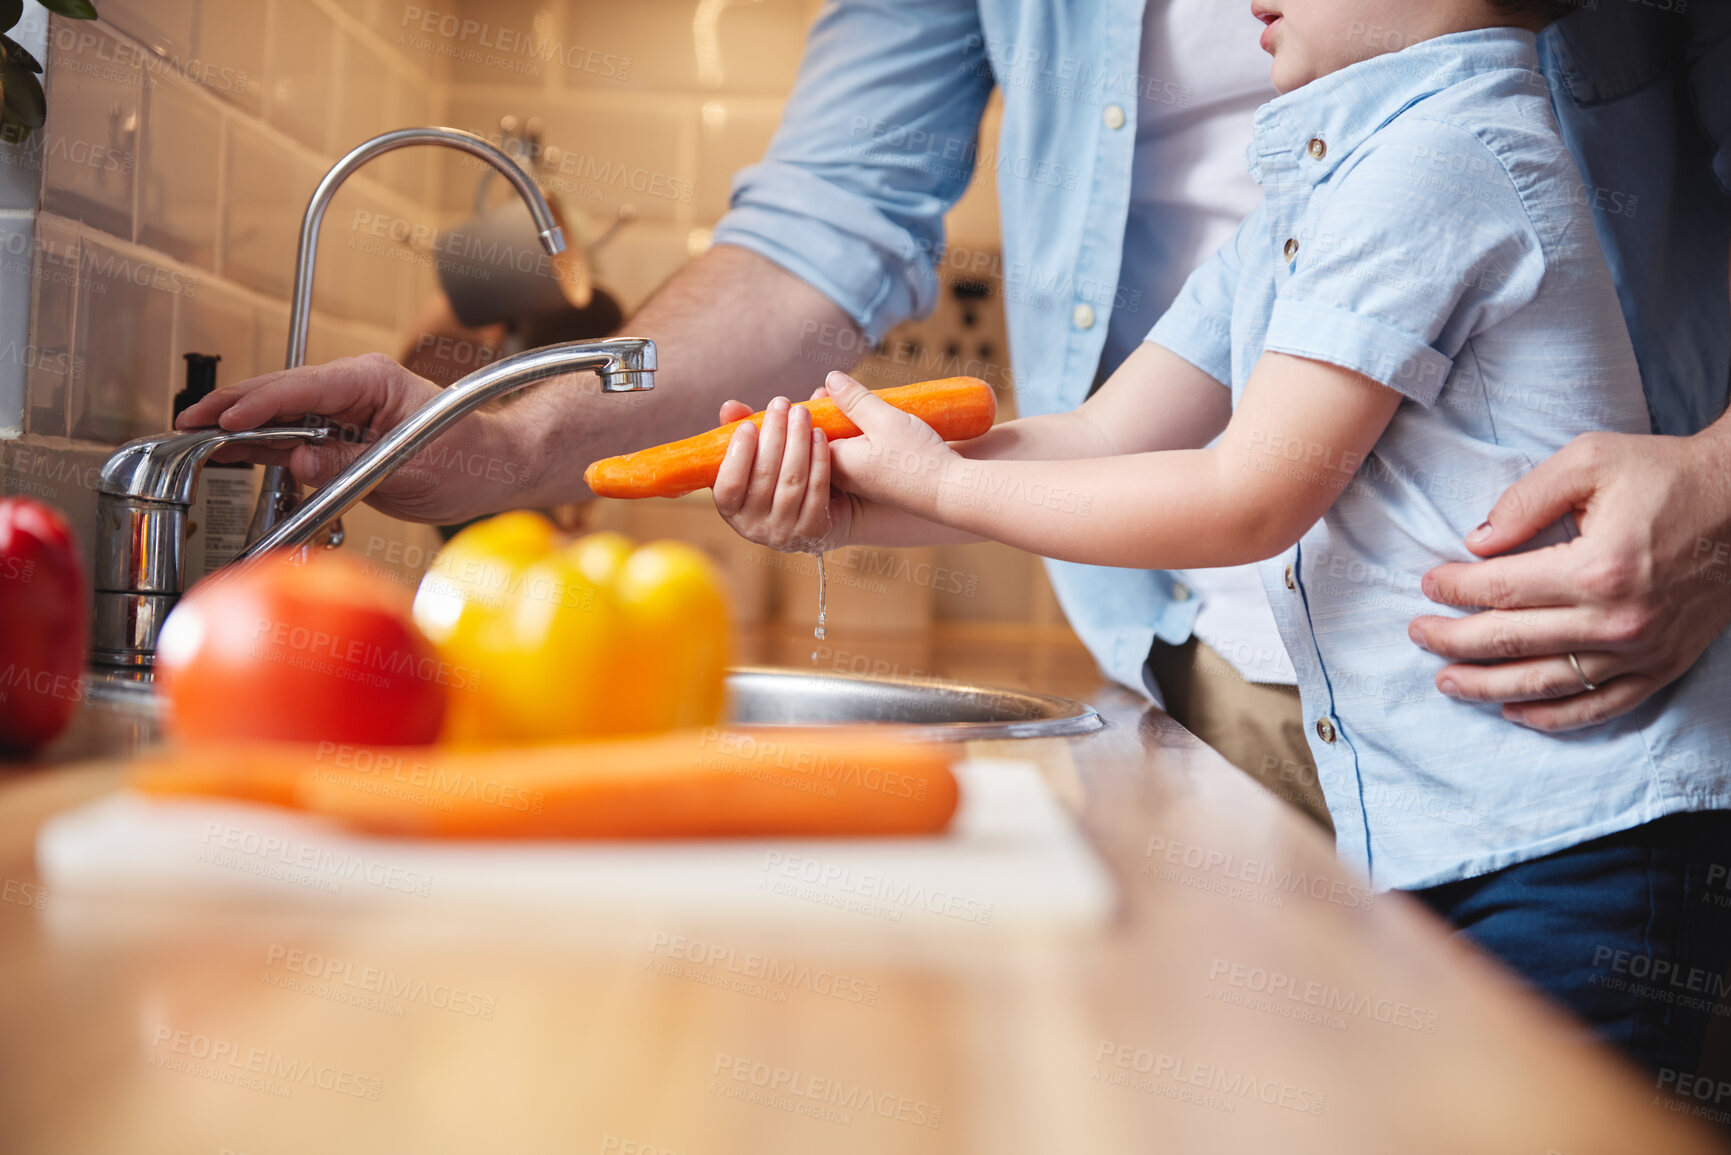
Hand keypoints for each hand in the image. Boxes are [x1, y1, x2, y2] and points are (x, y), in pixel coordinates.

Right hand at [176, 353, 526, 523]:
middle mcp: (355, 386)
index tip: (227, 417)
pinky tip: (231, 451)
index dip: (260, 402)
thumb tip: (298, 459)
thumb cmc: (468, 458)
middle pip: (283, 392)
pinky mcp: (342, 431)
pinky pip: (295, 433)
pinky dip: (263, 442)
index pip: (305, 386)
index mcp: (374, 380)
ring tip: (195, 437)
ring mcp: (346, 408)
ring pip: (282, 412)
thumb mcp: (410, 467)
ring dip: (240, 424)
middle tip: (188, 423)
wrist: (493, 467)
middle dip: (233, 406)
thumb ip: (349, 462)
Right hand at [712, 391, 851, 552]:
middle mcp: (754, 526)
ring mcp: (785, 531)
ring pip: (792, 480)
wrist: (822, 509)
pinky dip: (819, 458)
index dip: (739, 454)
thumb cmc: (777, 476)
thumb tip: (730, 406)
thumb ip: (740, 432)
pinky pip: (816, 488)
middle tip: (781, 404)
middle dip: (774, 434)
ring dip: (797, 441)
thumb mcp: (754, 457)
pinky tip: (819, 434)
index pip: (730, 484)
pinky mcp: (814, 529)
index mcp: (730, 509)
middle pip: (764, 476)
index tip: (749, 424)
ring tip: (801, 412)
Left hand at [820, 370, 960, 516]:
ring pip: (844, 448)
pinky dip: (863, 438)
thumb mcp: (885, 419)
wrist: (952, 492)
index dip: (813, 410)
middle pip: (825, 442)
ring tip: (859, 404)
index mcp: (837, 463)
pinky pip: (861, 456)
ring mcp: (862, 483)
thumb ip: (855, 399)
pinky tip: (880, 425)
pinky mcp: (879, 483)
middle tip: (835, 392)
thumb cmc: (918, 458)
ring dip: (848, 425)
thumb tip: (830, 379)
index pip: (810, 435)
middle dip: (828, 415)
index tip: (821, 391)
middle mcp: (844, 478)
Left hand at [1409, 429, 1730, 730]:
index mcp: (1597, 567)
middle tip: (1418, 634)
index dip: (1454, 589)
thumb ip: (1526, 499)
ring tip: (1447, 682)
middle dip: (1453, 641)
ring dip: (1488, 687)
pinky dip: (1553, 716)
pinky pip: (1599, 706)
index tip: (1428, 585)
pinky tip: (1514, 712)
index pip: (1499, 590)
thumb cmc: (1665, 474)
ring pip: (1546, 684)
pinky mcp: (1663, 665)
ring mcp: (1642, 650)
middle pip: (1510, 642)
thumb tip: (1477, 544)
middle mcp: (1618, 619)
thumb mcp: (1590, 460)